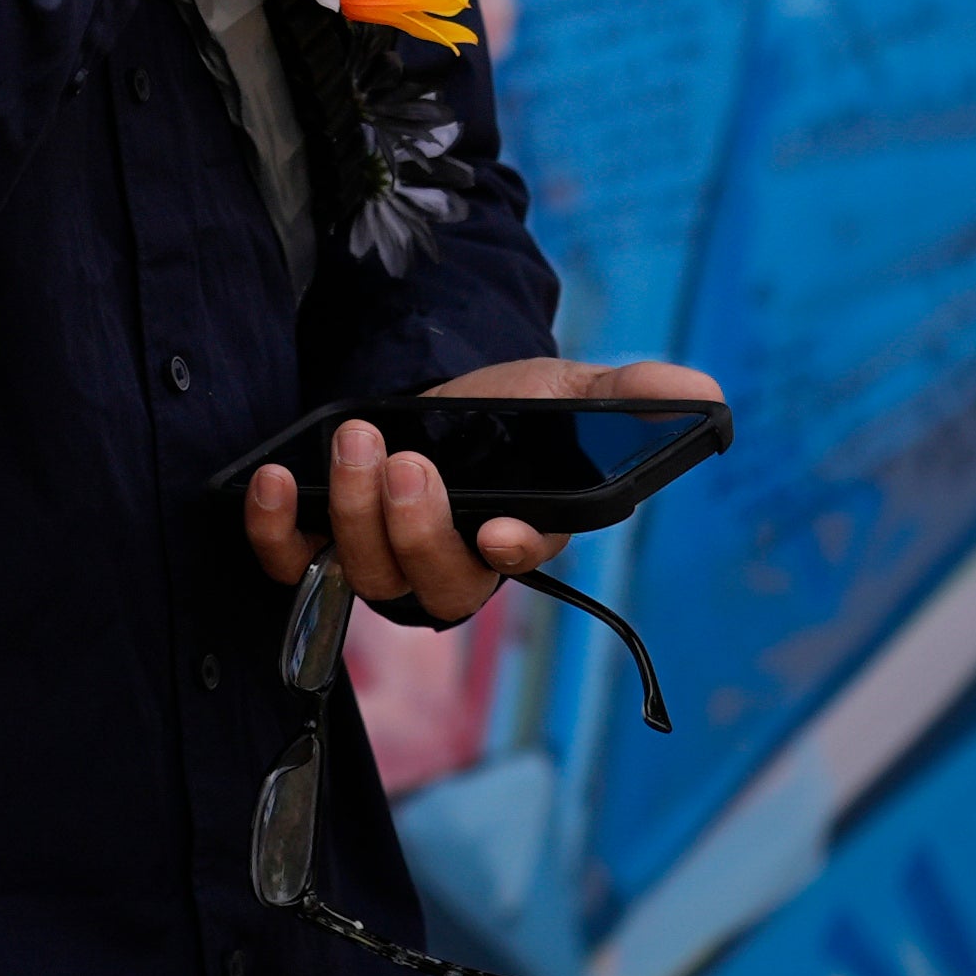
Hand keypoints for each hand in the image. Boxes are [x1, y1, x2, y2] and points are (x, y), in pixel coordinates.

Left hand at [248, 356, 728, 621]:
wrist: (425, 394)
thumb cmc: (506, 406)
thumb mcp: (565, 390)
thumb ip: (626, 398)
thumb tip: (705, 394)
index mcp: (519, 533)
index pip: (517, 564)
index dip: (511, 555)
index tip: (501, 532)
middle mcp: (450, 561)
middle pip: (435, 585)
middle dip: (418, 529)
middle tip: (408, 462)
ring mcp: (383, 557)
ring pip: (367, 573)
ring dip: (354, 511)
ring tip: (358, 440)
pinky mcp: (320, 542)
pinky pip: (292, 562)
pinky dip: (275, 530)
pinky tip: (271, 479)